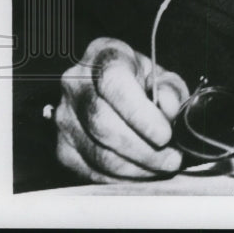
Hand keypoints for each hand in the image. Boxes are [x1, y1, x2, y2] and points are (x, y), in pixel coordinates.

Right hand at [55, 37, 188, 182]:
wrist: (115, 92)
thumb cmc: (143, 82)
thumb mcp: (164, 77)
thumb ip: (170, 91)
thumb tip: (167, 110)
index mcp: (103, 56)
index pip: (113, 83)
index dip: (139, 113)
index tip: (165, 134)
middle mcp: (75, 84)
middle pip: (102, 123)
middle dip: (142, 148)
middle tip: (171, 158)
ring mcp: (64, 117)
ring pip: (97, 153)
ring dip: (136, 166)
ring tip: (163, 166)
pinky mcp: (62, 148)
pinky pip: (91, 171)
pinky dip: (122, 177)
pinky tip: (143, 171)